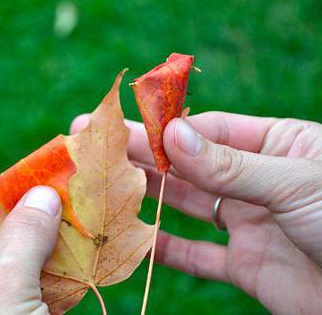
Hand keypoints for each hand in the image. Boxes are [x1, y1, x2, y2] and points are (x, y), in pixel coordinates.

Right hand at [72, 112, 321, 313]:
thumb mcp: (294, 182)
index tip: (121, 123)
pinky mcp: (247, 266)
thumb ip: (230, 164)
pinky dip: (165, 251)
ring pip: (187, 206)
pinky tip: (134, 242)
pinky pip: (197, 256)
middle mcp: (255, 180)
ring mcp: (249, 222)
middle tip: (95, 144)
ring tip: (104, 186)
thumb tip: (173, 135)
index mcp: (274, 145)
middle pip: (188, 164)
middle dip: (142, 155)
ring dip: (147, 197)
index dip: (163, 126)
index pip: (207, 128)